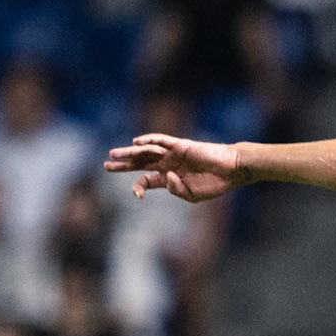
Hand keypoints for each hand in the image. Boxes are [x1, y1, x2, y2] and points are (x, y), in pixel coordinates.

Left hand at [103, 132, 240, 202]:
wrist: (230, 170)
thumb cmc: (214, 185)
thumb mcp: (192, 196)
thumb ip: (175, 189)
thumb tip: (165, 176)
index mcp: (169, 179)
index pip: (147, 180)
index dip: (139, 186)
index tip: (136, 195)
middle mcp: (167, 164)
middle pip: (140, 163)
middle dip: (123, 165)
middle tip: (106, 165)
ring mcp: (172, 154)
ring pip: (146, 151)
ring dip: (129, 153)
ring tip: (113, 154)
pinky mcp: (180, 145)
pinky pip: (161, 140)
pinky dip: (149, 140)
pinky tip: (136, 142)